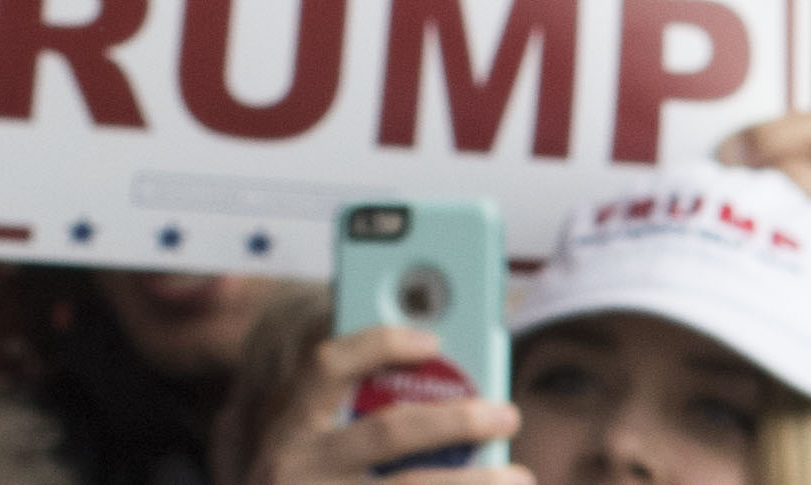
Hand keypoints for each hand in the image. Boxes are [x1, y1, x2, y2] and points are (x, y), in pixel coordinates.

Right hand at [246, 320, 519, 484]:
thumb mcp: (315, 455)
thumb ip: (357, 421)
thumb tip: (448, 392)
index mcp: (290, 429)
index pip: (327, 366)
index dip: (379, 344)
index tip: (433, 339)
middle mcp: (299, 467)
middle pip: (388, 433)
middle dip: (456, 420)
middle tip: (507, 414)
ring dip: (475, 481)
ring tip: (520, 476)